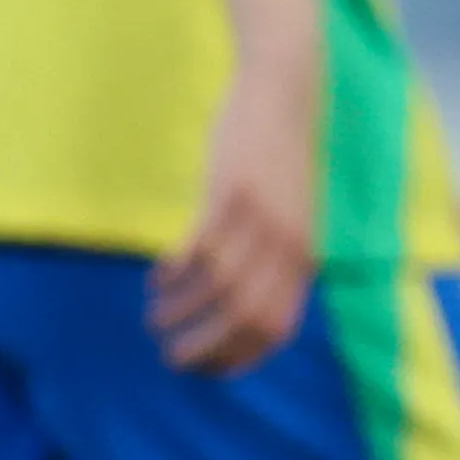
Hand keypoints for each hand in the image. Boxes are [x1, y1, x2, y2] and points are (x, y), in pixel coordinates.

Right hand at [155, 62, 319, 374]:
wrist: (287, 90)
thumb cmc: (281, 160)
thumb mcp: (291, 216)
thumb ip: (275, 259)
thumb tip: (241, 309)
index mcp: (304, 257)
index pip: (276, 330)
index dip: (237, 358)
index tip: (204, 369)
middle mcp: (288, 244)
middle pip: (243, 320)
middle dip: (202, 348)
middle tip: (170, 354)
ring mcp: (261, 219)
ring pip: (215, 288)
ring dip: (178, 312)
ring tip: (156, 316)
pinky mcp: (232, 192)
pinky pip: (197, 248)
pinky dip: (173, 271)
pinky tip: (158, 274)